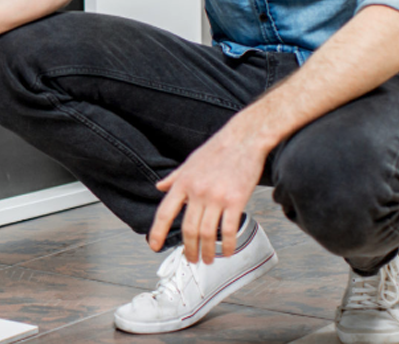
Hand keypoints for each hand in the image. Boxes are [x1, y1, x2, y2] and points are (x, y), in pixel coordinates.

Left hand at [147, 125, 269, 263]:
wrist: (244, 139)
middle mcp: (197, 192)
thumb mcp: (190, 162)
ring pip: (207, 233)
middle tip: (191, 259)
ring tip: (208, 259)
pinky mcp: (236, 200)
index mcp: (183, 183)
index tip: (154, 247)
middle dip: (188, 249)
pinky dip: (228, 244)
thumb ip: (174, 178)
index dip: (157, 232)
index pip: (165, 212)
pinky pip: (229, 229)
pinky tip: (228, 251)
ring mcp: (216, 197)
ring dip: (207, 251)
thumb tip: (159, 187)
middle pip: (188, 229)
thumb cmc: (218, 150)